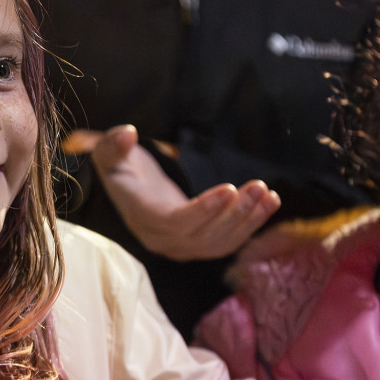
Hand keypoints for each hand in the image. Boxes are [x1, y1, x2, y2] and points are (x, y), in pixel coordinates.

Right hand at [63, 125, 279, 260]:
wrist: (128, 191)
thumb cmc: (120, 169)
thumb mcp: (109, 155)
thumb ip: (113, 145)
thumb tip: (127, 133)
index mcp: (142, 218)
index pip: (175, 222)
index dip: (203, 210)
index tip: (229, 188)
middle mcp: (162, 239)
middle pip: (204, 236)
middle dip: (234, 213)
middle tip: (258, 187)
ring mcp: (182, 246)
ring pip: (219, 243)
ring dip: (248, 220)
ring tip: (268, 194)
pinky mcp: (199, 244)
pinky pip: (228, 243)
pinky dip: (251, 226)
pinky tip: (270, 204)